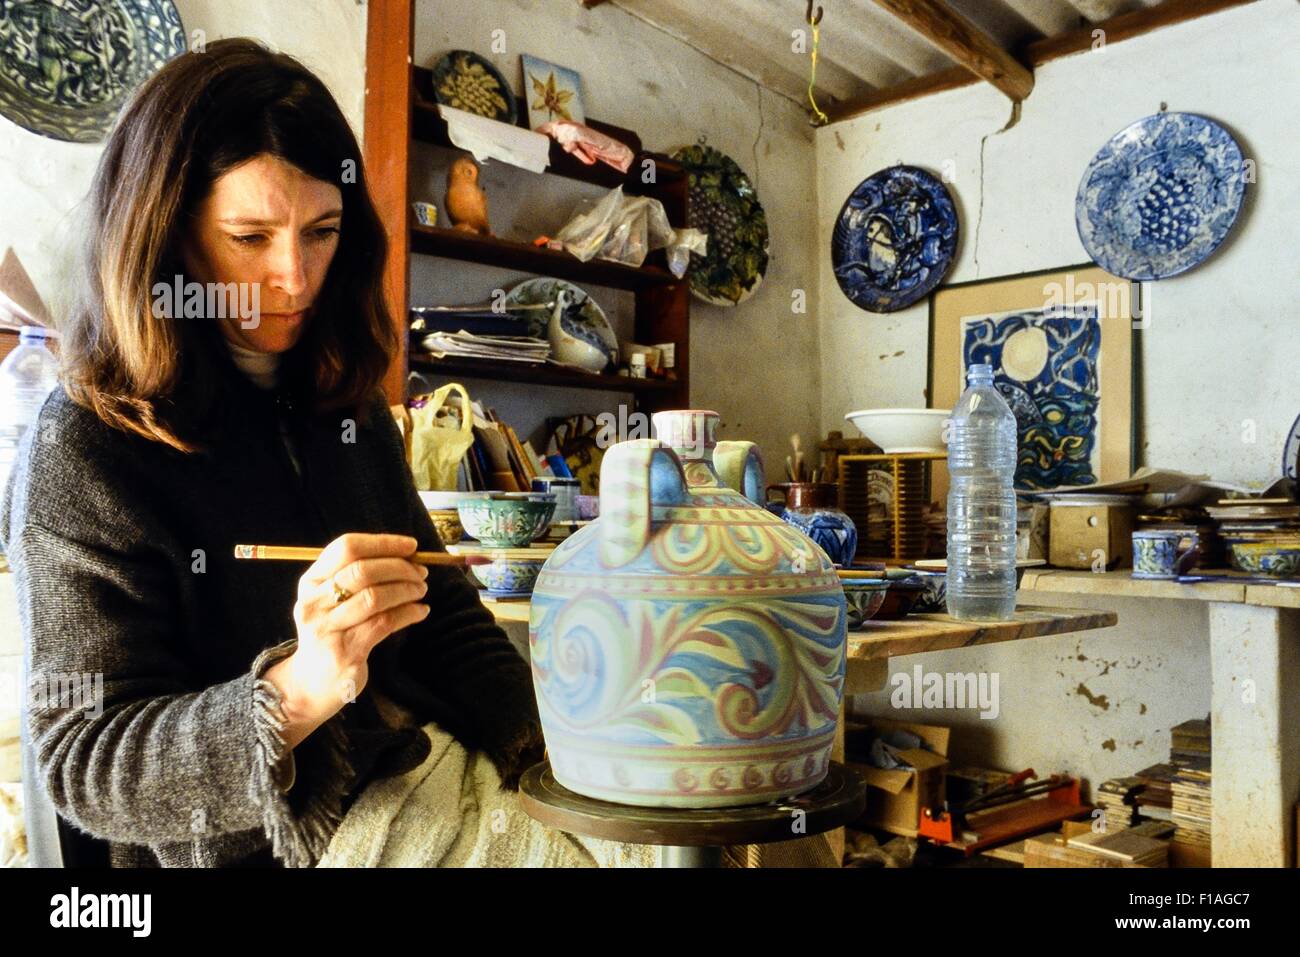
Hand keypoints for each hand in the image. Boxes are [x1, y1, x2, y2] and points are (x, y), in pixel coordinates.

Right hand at [265, 533, 430, 740]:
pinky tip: (420, 611)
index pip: (347, 548)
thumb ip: (357, 576)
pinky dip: (409, 613)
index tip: (411, 546)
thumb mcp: (330, 600)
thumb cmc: (331, 631)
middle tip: (421, 573)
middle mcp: (313, 602)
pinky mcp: (345, 652)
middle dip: (400, 568)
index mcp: (310, 581)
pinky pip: (384, 623)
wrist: (310, 683)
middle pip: (362, 571)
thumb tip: (406, 555)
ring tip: (421, 591)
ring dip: (406, 590)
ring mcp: (327, 628)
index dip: (383, 543)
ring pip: (375, 597)